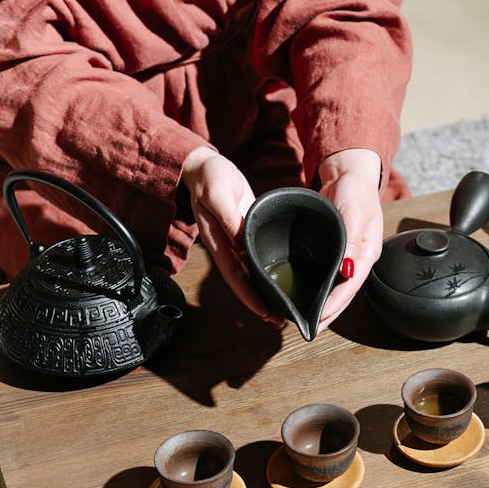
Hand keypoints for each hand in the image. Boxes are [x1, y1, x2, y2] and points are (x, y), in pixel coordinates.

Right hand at [181, 147, 282, 324]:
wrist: (205, 167)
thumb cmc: (210, 177)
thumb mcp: (218, 193)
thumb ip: (228, 218)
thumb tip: (240, 242)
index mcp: (218, 242)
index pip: (236, 277)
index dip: (250, 297)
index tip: (265, 312)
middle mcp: (227, 248)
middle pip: (244, 284)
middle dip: (260, 304)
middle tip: (281, 320)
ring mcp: (236, 243)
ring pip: (251, 276)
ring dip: (265, 293)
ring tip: (283, 309)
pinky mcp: (245, 235)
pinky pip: (255, 261)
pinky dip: (265, 275)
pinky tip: (278, 282)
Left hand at [316, 148, 383, 332]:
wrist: (348, 175)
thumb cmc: (355, 190)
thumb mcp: (354, 211)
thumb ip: (351, 240)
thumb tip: (347, 270)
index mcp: (367, 252)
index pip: (351, 285)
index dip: (336, 303)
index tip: (320, 317)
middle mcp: (358, 259)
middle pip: (344, 293)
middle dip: (329, 313)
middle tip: (311, 330)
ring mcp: (347, 257)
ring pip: (336, 288)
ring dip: (324, 305)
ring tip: (309, 321)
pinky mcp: (335, 251)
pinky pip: (328, 276)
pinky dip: (320, 290)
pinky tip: (310, 298)